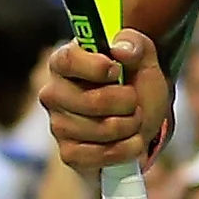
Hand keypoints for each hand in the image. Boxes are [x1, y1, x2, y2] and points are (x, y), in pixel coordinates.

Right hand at [40, 30, 170, 171]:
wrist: (144, 119)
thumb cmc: (136, 83)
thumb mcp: (143, 57)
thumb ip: (134, 43)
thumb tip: (120, 50)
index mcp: (65, 62)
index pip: (69, 61)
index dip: (96, 68)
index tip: (116, 71)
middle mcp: (54, 93)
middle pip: (93, 101)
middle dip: (127, 102)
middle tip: (133, 101)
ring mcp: (58, 126)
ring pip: (103, 129)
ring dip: (131, 125)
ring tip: (133, 119)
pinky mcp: (69, 154)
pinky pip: (101, 155)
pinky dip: (126, 149)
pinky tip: (130, 141)